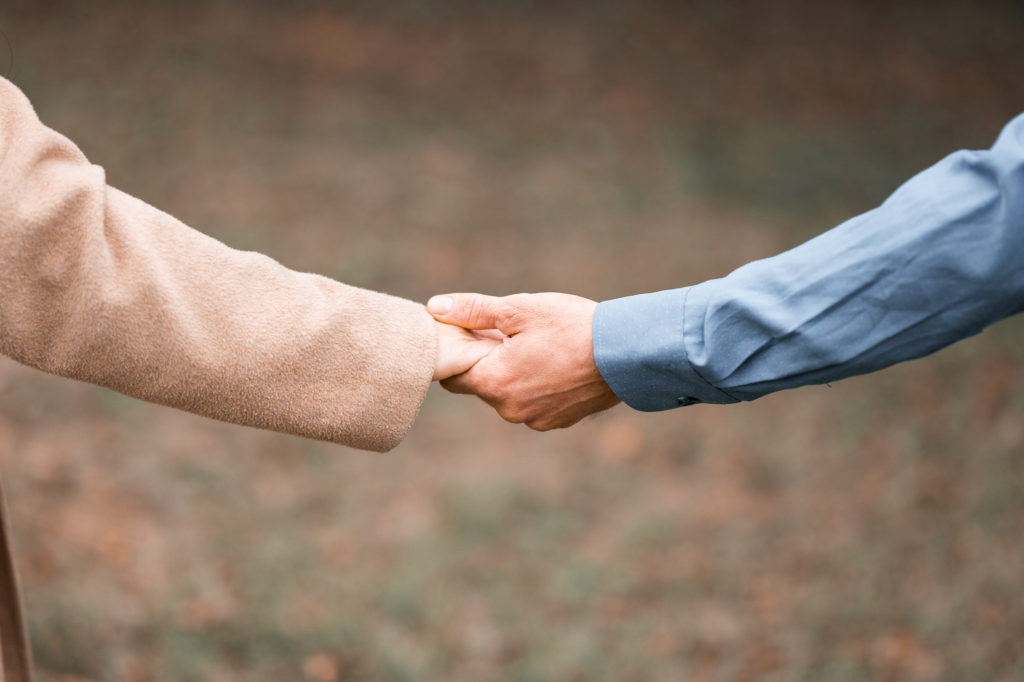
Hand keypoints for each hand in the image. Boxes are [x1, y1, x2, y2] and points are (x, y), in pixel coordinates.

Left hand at [427, 292, 620, 429]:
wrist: (626, 354)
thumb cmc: (571, 327)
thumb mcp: (518, 310)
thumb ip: (473, 310)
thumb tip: (434, 307)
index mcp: (493, 383)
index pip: (453, 377)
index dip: (459, 354)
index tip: (472, 335)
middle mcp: (509, 409)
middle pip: (483, 385)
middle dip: (489, 361)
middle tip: (511, 334)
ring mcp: (535, 419)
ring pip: (510, 395)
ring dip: (515, 374)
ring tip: (540, 347)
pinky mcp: (558, 421)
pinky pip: (535, 404)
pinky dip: (538, 386)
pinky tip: (557, 363)